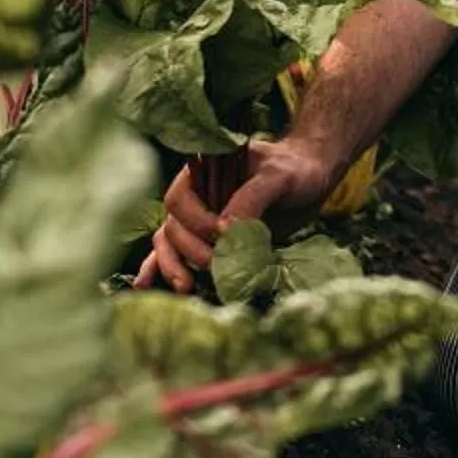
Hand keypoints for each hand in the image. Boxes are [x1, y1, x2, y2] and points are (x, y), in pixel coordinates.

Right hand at [136, 136, 342, 292]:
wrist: (311, 179)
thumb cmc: (295, 170)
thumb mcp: (279, 177)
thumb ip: (252, 197)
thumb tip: (226, 230)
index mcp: (202, 173)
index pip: (180, 201)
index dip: (197, 222)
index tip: (224, 234)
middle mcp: (194, 197)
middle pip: (173, 227)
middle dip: (190, 251)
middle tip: (214, 266)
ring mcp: (198, 219)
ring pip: (168, 244)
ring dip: (173, 266)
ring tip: (185, 286)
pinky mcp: (207, 240)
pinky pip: (175, 253)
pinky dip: (161, 269)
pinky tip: (146, 285)